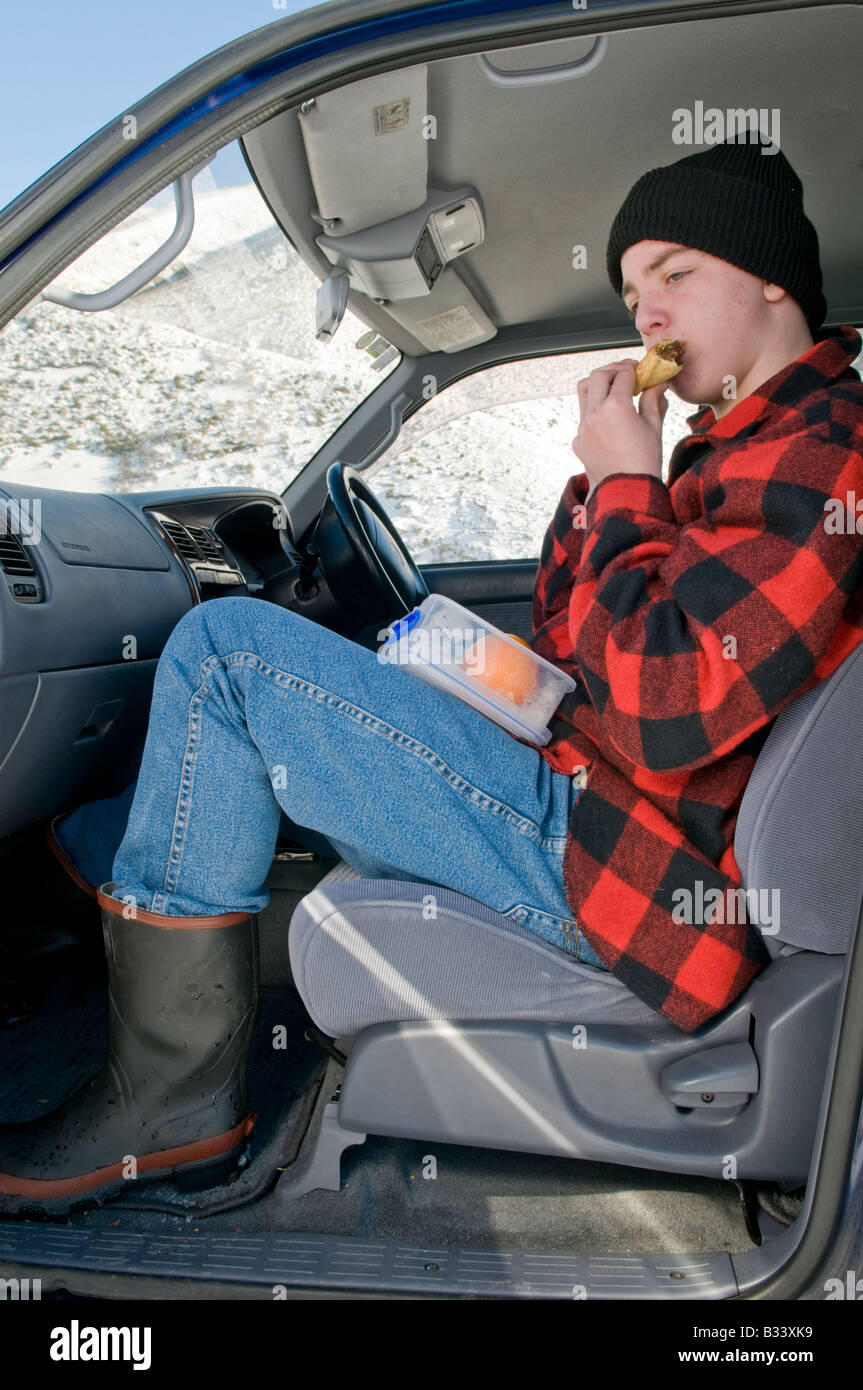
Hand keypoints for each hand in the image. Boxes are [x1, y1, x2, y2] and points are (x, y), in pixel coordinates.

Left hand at [574, 359, 668, 497]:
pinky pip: (583, 416)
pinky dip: (595, 410)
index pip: (623, 375)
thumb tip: (659, 383)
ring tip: (613, 389)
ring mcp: (583, 427)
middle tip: (626, 373)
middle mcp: (594, 414)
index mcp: (616, 407)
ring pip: (583, 392)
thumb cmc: (645, 461)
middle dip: (613, 370)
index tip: (641, 371)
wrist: (626, 492)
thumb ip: (653, 400)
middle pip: (597, 376)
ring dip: (598, 385)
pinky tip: (610, 420)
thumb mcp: (654, 427)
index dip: (634, 369)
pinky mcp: (578, 440)